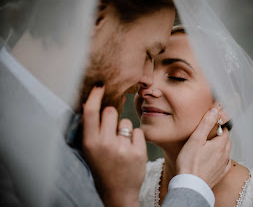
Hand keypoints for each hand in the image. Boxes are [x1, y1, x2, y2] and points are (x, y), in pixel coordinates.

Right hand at [82, 86, 146, 206]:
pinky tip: (131, 150)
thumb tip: (98, 103)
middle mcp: (105, 144)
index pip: (90, 112)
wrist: (118, 192)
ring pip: (126, 121)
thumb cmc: (102, 167)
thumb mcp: (90, 150)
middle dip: (112, 115)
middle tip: (111, 129)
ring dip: (124, 129)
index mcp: (90, 143)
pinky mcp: (139, 152)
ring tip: (121, 145)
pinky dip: (135, 138)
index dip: (94, 96)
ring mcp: (123, 148)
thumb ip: (92, 129)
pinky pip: (138, 131)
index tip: (99, 85)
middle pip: (111, 112)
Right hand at [176, 104, 231, 188]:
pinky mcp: (219, 175)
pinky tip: (215, 159)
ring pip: (226, 152)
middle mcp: (224, 155)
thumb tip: (214, 111)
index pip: (225, 131)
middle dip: (220, 135)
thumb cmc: (189, 163)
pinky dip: (221, 159)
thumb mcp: (195, 139)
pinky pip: (225, 164)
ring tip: (210, 145)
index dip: (219, 126)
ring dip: (221, 147)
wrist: (190, 185)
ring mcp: (222, 166)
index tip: (212, 124)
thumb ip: (205, 124)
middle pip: (226, 141)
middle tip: (210, 133)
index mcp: (220, 145)